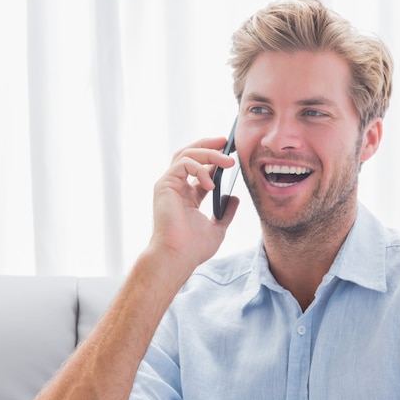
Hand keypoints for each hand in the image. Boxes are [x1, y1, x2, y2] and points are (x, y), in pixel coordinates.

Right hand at [146, 137, 238, 282]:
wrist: (178, 257)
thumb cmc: (193, 248)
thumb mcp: (218, 228)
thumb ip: (226, 212)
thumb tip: (235, 198)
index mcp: (187, 196)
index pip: (200, 168)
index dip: (215, 158)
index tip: (232, 153)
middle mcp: (176, 187)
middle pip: (189, 154)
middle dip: (208, 145)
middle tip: (227, 142)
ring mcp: (169, 184)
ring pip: (186, 154)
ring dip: (209, 153)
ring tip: (228, 162)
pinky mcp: (165, 185)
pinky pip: (183, 164)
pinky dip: (199, 168)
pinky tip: (211, 183)